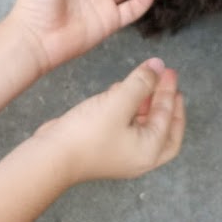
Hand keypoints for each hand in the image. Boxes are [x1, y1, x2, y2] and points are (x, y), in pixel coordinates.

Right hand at [35, 59, 184, 182]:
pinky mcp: (104, 145)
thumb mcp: (119, 102)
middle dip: (165, 103)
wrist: (51, 155)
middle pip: (163, 127)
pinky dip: (127, 107)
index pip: (169, 119)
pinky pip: (124, 124)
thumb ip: (141, 83)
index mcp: (150, 150)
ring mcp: (121, 152)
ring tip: (143, 81)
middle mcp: (139, 155)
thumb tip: (158, 65)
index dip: (169, 91)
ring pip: (142, 125)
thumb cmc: (88, 133)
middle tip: (166, 81)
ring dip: (144, 103)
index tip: (169, 70)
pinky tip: (120, 91)